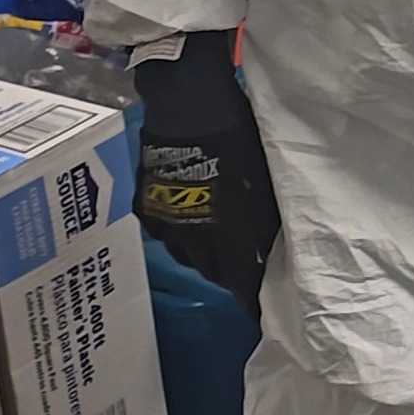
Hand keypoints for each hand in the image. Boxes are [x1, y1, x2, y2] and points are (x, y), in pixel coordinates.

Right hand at [133, 29, 281, 316]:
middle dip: (227, 272)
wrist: (187, 103)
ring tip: (215, 240)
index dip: (249, 296)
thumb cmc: (236, 133)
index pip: (240, 279)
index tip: (257, 312)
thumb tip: (267, 246)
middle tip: (240, 265)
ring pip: (187, 254)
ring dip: (202, 252)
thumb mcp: (259, 178)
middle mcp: (195, 234)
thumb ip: (262, 217)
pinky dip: (180, 230)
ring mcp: (167, 221)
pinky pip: (165, 232)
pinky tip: (189, 216)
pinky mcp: (146, 206)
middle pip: (212, 270)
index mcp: (229, 229)